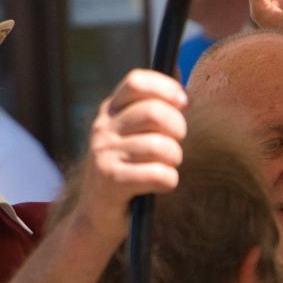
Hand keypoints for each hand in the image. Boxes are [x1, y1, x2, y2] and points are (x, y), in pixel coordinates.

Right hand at [71, 69, 189, 238]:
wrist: (98, 215)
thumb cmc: (128, 168)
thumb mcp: (134, 132)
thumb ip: (153, 103)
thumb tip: (177, 66)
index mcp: (110, 110)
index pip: (136, 81)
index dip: (166, 88)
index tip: (184, 103)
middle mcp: (103, 128)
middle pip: (154, 112)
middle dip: (178, 128)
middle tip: (178, 142)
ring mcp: (104, 154)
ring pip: (161, 146)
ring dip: (175, 160)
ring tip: (168, 167)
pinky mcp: (111, 181)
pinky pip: (158, 174)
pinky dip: (169, 181)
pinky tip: (163, 185)